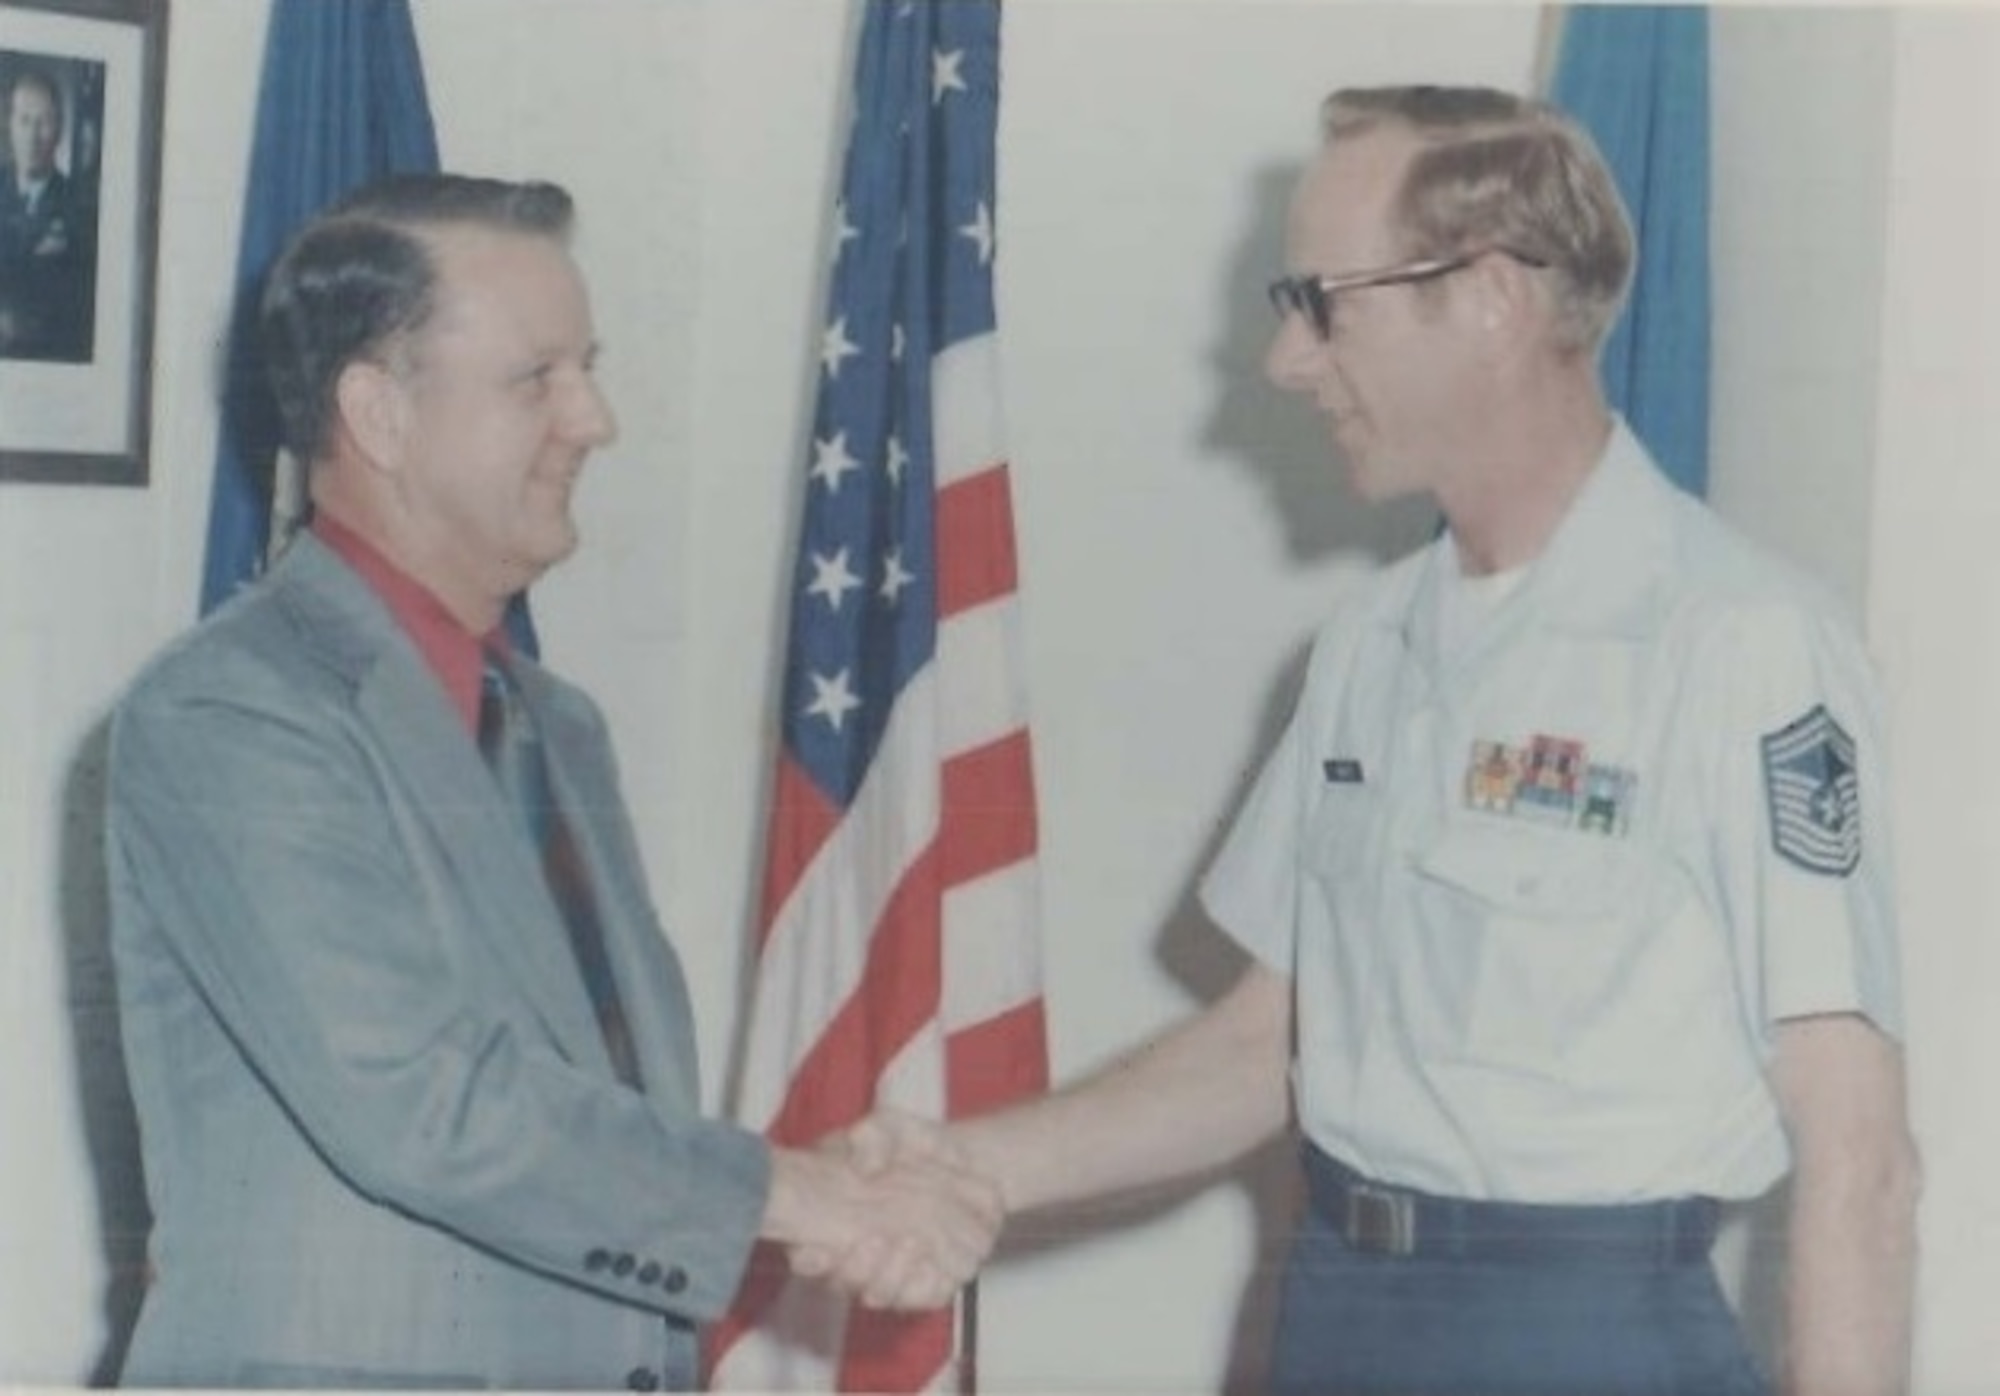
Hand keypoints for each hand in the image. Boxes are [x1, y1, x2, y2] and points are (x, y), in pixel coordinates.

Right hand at [769, 1113, 1002, 1309]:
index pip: (806, 1253)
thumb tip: (864, 1165)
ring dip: (889, 1275)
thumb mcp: (889, 1128)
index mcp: (831, 1223)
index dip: (807, 1258)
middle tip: (870, 1241)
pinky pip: (925, 1295)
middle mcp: (857, 1256)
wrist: (965, 1161)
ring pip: (879, 1294)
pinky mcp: (931, 1283)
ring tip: (909, 1241)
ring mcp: (891, 1273)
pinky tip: (935, 1253)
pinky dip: (927, 1280)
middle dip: (852, 1269)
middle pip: (839, 1282)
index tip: (814, 1249)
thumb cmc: (914, 1146)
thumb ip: (872, 1137)